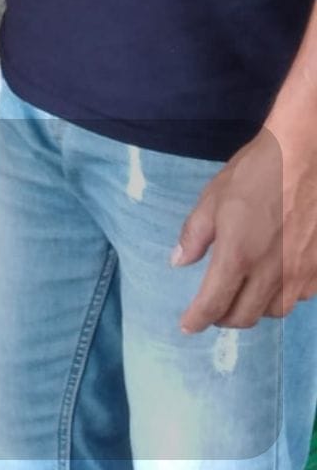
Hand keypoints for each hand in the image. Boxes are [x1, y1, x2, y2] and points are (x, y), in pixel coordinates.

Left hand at [174, 126, 316, 331]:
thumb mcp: (213, 197)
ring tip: (243, 293)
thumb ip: (195, 235)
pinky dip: (280, 295)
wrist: (304, 157)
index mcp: (238, 256)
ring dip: (254, 309)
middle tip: (212, 308)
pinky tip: (274, 278)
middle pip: (245, 316)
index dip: (197, 320)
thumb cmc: (255, 173)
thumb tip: (178, 262)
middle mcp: (270, 274)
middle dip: (223, 318)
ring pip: (274, 311)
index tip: (187, 326)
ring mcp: (300, 274)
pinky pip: (298, 296)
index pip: (214, 304)